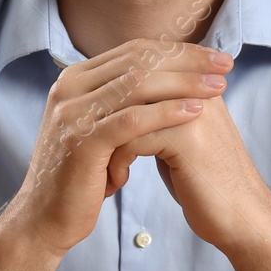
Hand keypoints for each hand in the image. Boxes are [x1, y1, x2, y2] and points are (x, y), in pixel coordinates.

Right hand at [11, 39, 232, 257]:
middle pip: (139, 60)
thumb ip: (122, 100)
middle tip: (225, 65)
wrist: (46, 219)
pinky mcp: (81, 141)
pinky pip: (131, 120)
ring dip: (184, 83)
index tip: (215, 57)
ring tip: (219, 87)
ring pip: (137, 84)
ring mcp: (72, 113)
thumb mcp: (100, 128)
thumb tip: (168, 76)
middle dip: (187, 61)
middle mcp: (69, 88)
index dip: (178, 50)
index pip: (134, 50)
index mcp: (75, 79)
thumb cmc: (82, 176)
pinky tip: (195, 112)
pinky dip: (166, 113)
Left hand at [108, 85, 270, 270]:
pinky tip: (119, 180)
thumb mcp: (180, 137)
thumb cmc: (204, 181)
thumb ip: (158, 111)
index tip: (98, 125)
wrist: (242, 217)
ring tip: (105, 165)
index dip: (113, 93)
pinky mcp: (185, 138)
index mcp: (197, 82)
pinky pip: (130, 137)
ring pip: (125, 110)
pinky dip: (117, 161)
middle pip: (131, 82)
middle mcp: (196, 88)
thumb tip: (118, 97)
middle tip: (92, 141)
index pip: (143, 62)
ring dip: (107, 141)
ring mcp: (192, 111)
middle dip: (105, 115)